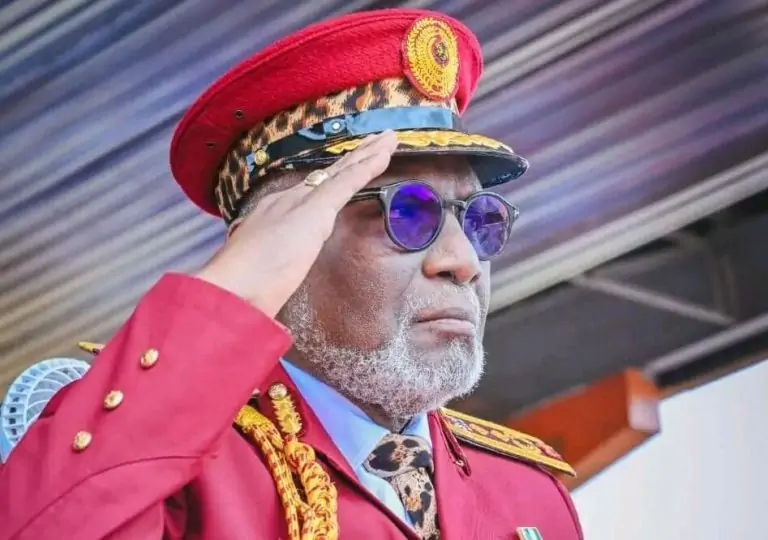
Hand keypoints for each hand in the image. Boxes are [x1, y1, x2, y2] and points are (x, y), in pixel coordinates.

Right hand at [195, 130, 398, 315]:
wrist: (231, 288)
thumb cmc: (240, 288)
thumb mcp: (257, 274)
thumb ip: (269, 273)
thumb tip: (269, 288)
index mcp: (273, 214)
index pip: (312, 190)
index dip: (333, 176)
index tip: (348, 164)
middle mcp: (286, 201)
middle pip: (328, 174)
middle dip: (354, 156)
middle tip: (376, 140)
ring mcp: (301, 203)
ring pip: (342, 171)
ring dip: (369, 153)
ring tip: (389, 138)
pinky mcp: (315, 211)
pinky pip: (348, 182)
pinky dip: (369, 166)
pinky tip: (385, 153)